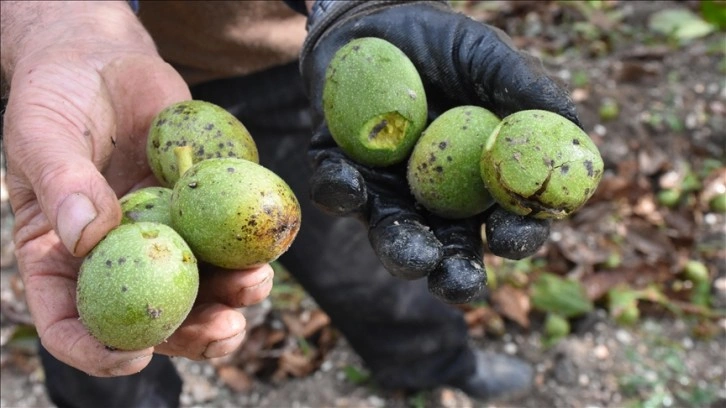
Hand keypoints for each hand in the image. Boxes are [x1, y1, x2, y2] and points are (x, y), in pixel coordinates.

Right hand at [2, 2, 271, 375]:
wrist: (104, 60)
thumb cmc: (56, 97)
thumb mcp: (42, 132)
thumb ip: (60, 181)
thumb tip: (85, 234)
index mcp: (61, 255)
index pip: (70, 320)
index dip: (98, 350)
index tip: (135, 356)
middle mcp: (117, 254)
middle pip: (152, 314)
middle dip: (192, 333)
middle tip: (226, 329)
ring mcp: (163, 233)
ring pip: (199, 284)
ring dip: (232, 296)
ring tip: (256, 284)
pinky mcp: (200, 207)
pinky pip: (226, 237)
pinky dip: (249, 249)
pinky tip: (268, 247)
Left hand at [300, 0, 577, 302]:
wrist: (374, 17)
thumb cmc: (442, 41)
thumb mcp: (488, 57)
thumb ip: (526, 92)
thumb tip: (577, 135)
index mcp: (481, 177)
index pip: (508, 220)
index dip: (515, 236)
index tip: (510, 237)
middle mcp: (435, 194)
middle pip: (449, 249)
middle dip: (453, 273)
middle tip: (455, 282)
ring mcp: (386, 187)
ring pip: (392, 234)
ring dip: (400, 250)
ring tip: (410, 256)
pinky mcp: (341, 170)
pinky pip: (337, 191)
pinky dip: (341, 192)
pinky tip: (350, 184)